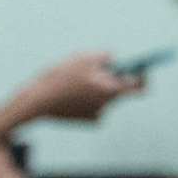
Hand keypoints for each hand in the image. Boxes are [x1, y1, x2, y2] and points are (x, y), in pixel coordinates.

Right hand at [10, 54, 136, 126]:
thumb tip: (112, 59)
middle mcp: (107, 106)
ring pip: (104, 96)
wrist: (35, 102)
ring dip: (96, 87)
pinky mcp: (84, 120)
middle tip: (99, 68)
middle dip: (112, 78)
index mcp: (111, 91)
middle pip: (119, 89)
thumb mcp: (84, 58)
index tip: (141, 67)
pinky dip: (86, 98)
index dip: (143, 75)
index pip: (139, 86)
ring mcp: (96, 115)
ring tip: (76, 80)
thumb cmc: (60, 78)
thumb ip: (105, 56)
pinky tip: (70, 94)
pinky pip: (92, 105)